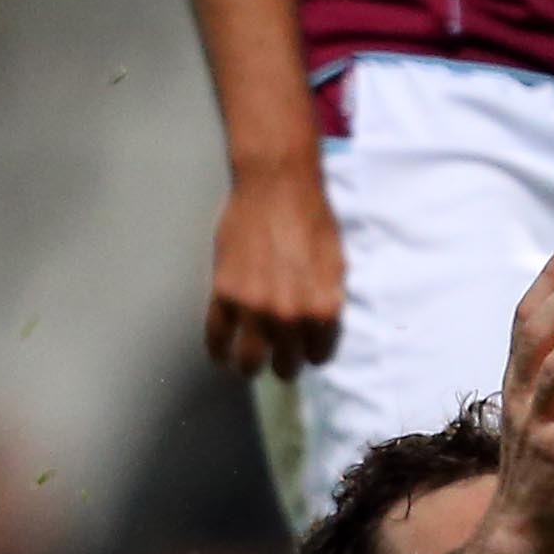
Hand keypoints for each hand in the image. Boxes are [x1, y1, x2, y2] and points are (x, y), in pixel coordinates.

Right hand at [206, 160, 345, 378]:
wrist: (277, 185)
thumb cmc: (311, 217)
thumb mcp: (336, 263)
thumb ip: (328, 300)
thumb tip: (320, 325)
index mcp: (323, 309)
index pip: (319, 355)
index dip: (312, 352)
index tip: (305, 350)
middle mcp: (291, 316)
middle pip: (285, 365)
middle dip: (284, 363)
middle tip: (278, 358)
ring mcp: (255, 308)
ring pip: (249, 362)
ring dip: (250, 367)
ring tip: (248, 364)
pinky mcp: (225, 295)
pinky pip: (217, 337)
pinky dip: (218, 351)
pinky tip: (221, 353)